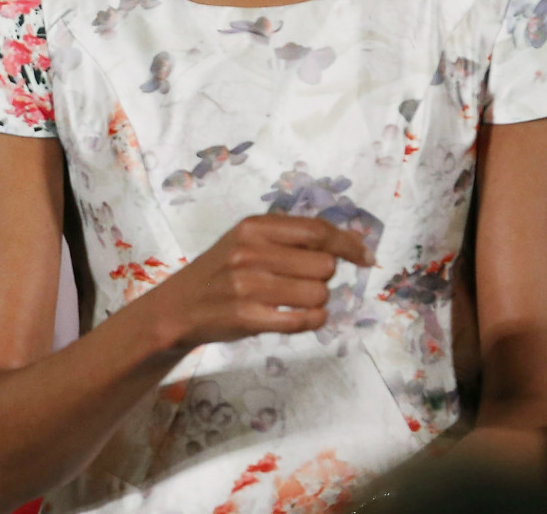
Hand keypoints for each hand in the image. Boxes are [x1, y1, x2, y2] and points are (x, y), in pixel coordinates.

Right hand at [145, 214, 372, 352]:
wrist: (179, 306)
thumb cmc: (221, 270)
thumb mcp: (247, 240)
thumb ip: (289, 237)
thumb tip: (348, 242)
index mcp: (254, 226)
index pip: (317, 231)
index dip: (348, 244)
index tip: (366, 257)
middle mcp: (250, 252)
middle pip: (323, 266)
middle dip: (323, 277)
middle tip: (303, 281)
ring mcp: (248, 285)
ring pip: (318, 294)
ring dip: (317, 301)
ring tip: (294, 300)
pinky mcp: (248, 317)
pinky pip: (304, 320)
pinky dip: (311, 320)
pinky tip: (300, 316)